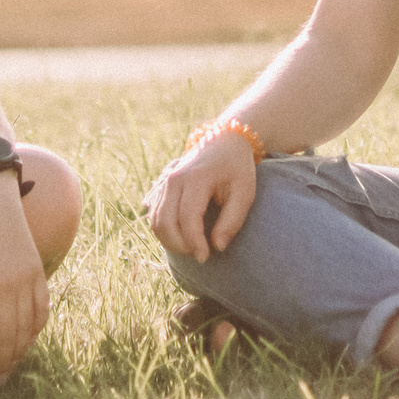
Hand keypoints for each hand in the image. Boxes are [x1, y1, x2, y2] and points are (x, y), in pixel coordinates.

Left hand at [0, 171, 48, 387]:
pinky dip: (37, 328)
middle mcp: (6, 284)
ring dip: (20, 350)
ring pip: (27, 326)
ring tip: (11, 367)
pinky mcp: (38, 270)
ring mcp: (25, 277)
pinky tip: (28, 340)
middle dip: (3, 362)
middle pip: (9, 335)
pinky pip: (42, 308)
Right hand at [142, 129, 257, 262]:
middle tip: (199, 254)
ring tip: (192, 247)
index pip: (187, 217)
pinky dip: (164, 231)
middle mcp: (174, 179)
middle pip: (165, 222)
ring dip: (170, 241)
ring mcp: (164, 182)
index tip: (206, 257)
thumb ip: (232, 221)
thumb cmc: (236, 168)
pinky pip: (154, 215)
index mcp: (196, 178)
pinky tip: (182, 237)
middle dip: (179, 245)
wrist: (223, 141)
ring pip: (155, 221)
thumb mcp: (244, 193)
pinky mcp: (160, 187)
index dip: (194, 242)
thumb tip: (217, 247)